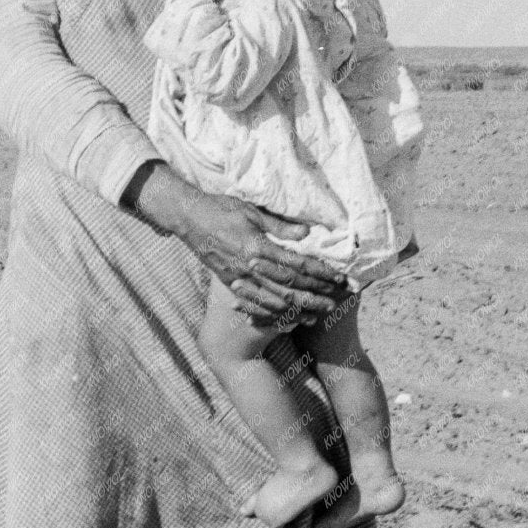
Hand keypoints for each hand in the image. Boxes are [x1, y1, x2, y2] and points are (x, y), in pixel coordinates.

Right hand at [123, 165, 348, 326]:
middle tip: (336, 303)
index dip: (320, 273)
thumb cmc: (221, 209)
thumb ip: (280, 226)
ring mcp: (238, 278)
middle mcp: (249, 267)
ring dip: (298, 310)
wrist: (188, 218)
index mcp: (257, 246)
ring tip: (318, 315)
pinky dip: (273, 314)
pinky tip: (288, 319)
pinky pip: (254, 305)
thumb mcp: (252, 211)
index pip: (297, 265)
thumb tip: (307, 233)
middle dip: (315, 296)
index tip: (339, 278)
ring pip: (273, 301)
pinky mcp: (230, 284)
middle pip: (289, 287)